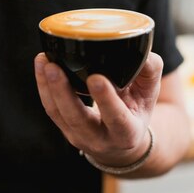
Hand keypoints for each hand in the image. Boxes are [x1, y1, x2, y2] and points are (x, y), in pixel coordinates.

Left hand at [34, 52, 163, 167]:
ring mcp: (78, 135)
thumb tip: (142, 50)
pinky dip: (43, 86)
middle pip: (77, 119)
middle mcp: (100, 139)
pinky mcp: (64, 127)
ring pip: (59, 113)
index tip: (96, 78)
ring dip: (48, 86)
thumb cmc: (137, 110)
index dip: (105, 100)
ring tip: (44, 60)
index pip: (117, 119)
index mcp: (127, 133)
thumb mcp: (151, 94)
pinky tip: (42, 64)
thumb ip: (150, 71)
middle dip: (63, 92)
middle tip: (54, 67)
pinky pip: (50, 108)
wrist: (122, 142)